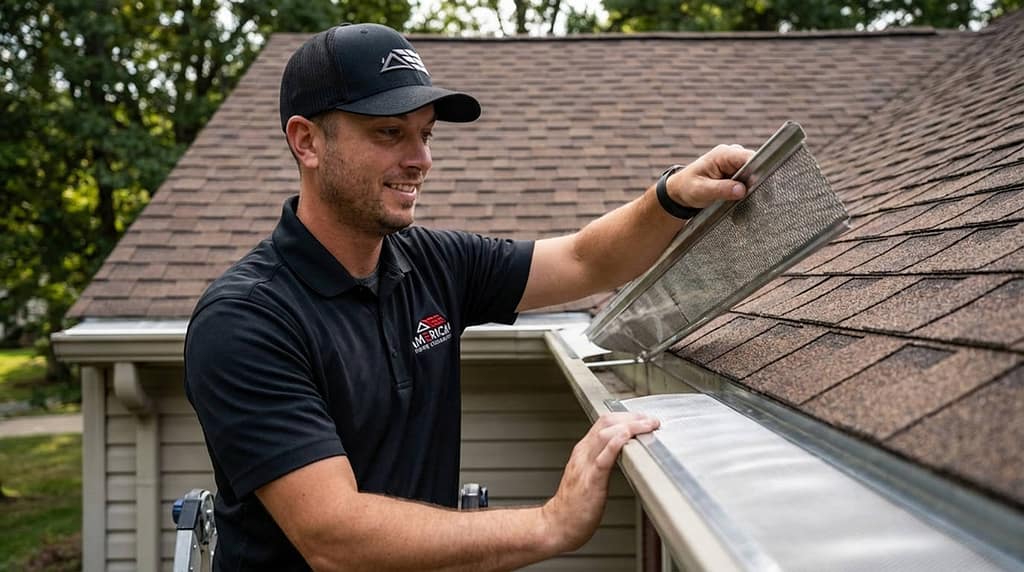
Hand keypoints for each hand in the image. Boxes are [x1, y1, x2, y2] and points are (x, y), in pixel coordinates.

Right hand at [541, 412, 659, 552]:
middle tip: (651, 420)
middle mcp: (583, 454)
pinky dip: (615, 444)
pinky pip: (603, 459)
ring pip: (605, 435)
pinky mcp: (590, 482)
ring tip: (647, 425)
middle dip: (631, 417)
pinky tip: (627, 437)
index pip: (604, 422)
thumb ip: (601, 461)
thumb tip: (622, 452)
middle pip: (606, 422)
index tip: (644, 418)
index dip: (626, 416)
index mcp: (583, 451)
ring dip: (629, 426)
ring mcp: (585, 466)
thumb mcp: (588, 475)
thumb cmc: (574, 506)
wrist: (556, 525)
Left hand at [668, 144, 753, 208]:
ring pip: (753, 172)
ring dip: (749, 185)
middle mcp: (731, 154)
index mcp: (723, 154)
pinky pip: (748, 177)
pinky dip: (745, 187)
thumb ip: (721, 189)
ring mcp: (734, 162)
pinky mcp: (736, 170)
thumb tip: (742, 190)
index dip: (756, 171)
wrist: (680, 190)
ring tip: (739, 197)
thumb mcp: (701, 190)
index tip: (756, 186)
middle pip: (754, 164)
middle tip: (747, 196)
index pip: (748, 157)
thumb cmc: (687, 187)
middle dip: (753, 180)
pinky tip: (738, 195)